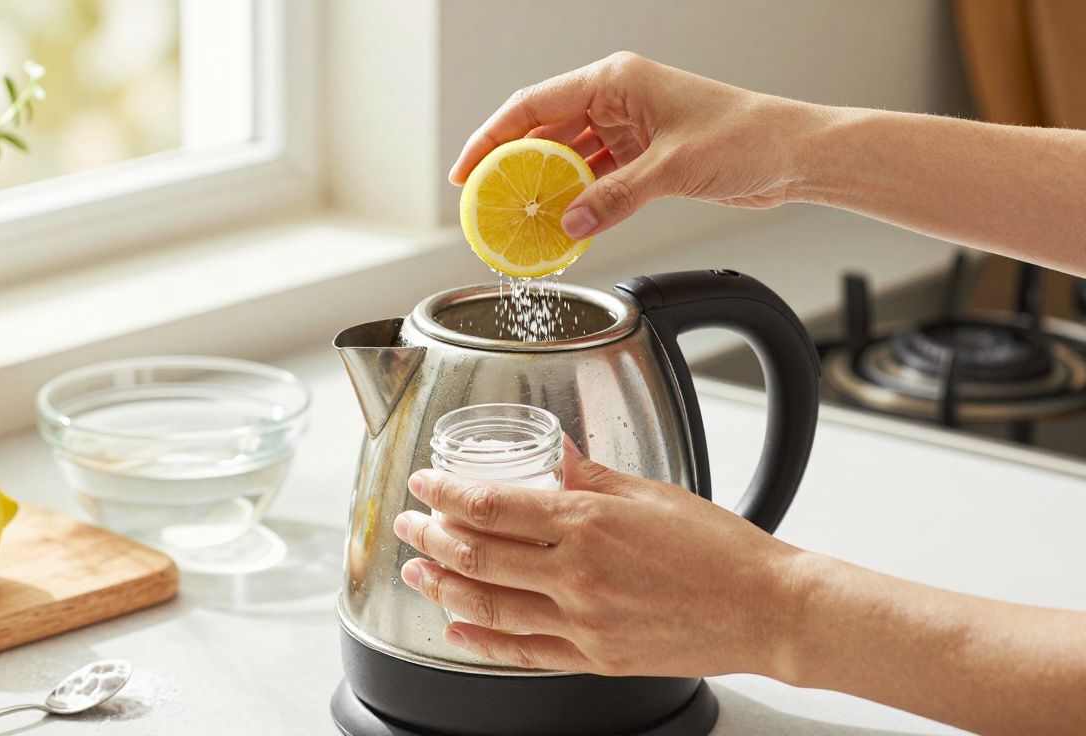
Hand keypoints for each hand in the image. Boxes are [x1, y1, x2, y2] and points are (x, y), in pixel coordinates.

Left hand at [392, 446, 807, 677]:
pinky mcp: (594, 658)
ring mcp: (582, 621)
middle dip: (429, 536)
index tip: (424, 483)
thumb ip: (590, 473)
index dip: (446, 493)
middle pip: (477, 554)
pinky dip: (480, 642)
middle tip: (406, 524)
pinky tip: (454, 633)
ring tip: (416, 572)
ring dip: (442, 587)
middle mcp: (577, 573)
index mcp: (589, 521)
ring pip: (488, 606)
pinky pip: (522, 652)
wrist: (767, 609)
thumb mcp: (652, 492)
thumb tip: (553, 450)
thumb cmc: (721, 548)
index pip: (492, 504)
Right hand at [450, 51, 826, 238]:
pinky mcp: (643, 155)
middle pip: (544, 131)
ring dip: (545, 188)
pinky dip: (576, 199)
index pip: (533, 105)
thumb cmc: (746, 137)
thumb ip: (615, 198)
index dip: (491, 137)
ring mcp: (629, 127)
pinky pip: (594, 177)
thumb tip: (569, 224)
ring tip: (518, 219)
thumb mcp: (672, 169)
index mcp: (615, 81)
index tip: (466, 171)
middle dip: (512, 167)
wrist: (792, 154)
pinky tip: (561, 222)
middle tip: (485, 202)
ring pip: (567, 157)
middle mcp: (616, 99)